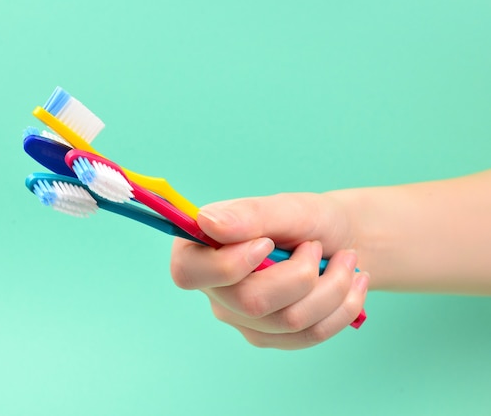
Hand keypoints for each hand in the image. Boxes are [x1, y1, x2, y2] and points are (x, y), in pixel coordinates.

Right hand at [170, 193, 368, 349]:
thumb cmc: (306, 218)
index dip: (230, 265)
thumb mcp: (285, 207)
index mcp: (201, 249)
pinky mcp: (269, 335)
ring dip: (332, 288)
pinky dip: (341, 307)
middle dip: (301, 275)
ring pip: (288, 322)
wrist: (340, 241)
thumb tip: (206, 222)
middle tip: (317, 246)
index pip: (189, 273)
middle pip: (250, 303)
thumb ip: (248, 214)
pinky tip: (352, 285)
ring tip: (346, 261)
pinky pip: (308, 335)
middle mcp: (214, 287)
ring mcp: (240, 317)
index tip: (267, 243)